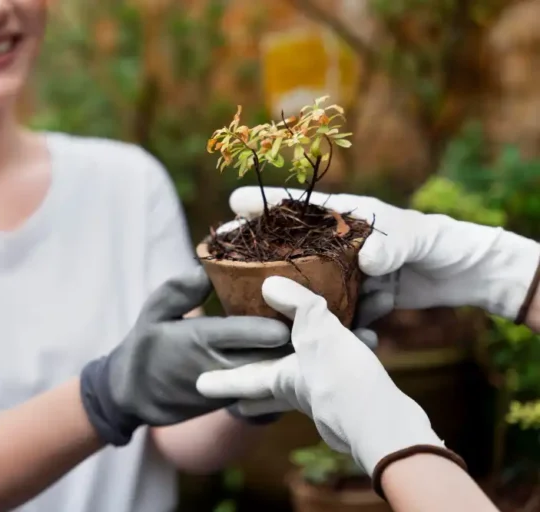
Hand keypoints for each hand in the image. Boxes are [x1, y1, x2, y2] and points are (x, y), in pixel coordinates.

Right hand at [79, 266, 291, 445]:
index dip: (271, 325)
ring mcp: (226, 389)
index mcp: (198, 340)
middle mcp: (217, 366)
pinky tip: (296, 356)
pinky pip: (260, 387)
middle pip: (264, 356)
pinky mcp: (230, 401)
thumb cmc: (145, 345)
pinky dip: (278, 373)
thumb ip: (180, 289)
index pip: (242, 333)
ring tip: (311, 339)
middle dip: (290, 341)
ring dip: (287, 360)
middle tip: (316, 321)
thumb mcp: (154, 310)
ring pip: (266, 375)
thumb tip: (207, 267)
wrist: (132, 394)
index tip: (295, 309)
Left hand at [196, 276, 466, 493]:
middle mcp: (300, 397)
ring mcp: (329, 405)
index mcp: (281, 381)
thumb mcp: (317, 332)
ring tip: (294, 369)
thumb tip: (270, 286)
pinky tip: (350, 361)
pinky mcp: (357, 404)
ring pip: (305, 391)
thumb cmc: (343, 381)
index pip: (242, 380)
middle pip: (269, 396)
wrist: (389, 427)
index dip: (221, 382)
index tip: (199, 386)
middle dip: (255, 395)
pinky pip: (340, 384)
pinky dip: (340, 370)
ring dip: (299, 380)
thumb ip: (297, 307)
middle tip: (238, 399)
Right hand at [224, 186, 539, 325]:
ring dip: (292, 294)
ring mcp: (347, 271)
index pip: (300, 206)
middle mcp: (340, 243)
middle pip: (292, 246)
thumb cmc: (443, 240)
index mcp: (348, 215)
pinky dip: (330, 319)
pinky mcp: (358, 296)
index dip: (266, 203)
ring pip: (308, 282)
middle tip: (229, 259)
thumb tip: (368, 259)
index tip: (233, 203)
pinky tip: (325, 329)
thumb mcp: (420, 236)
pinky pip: (335, 308)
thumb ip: (394, 244)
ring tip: (264, 304)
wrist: (469, 274)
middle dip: (262, 252)